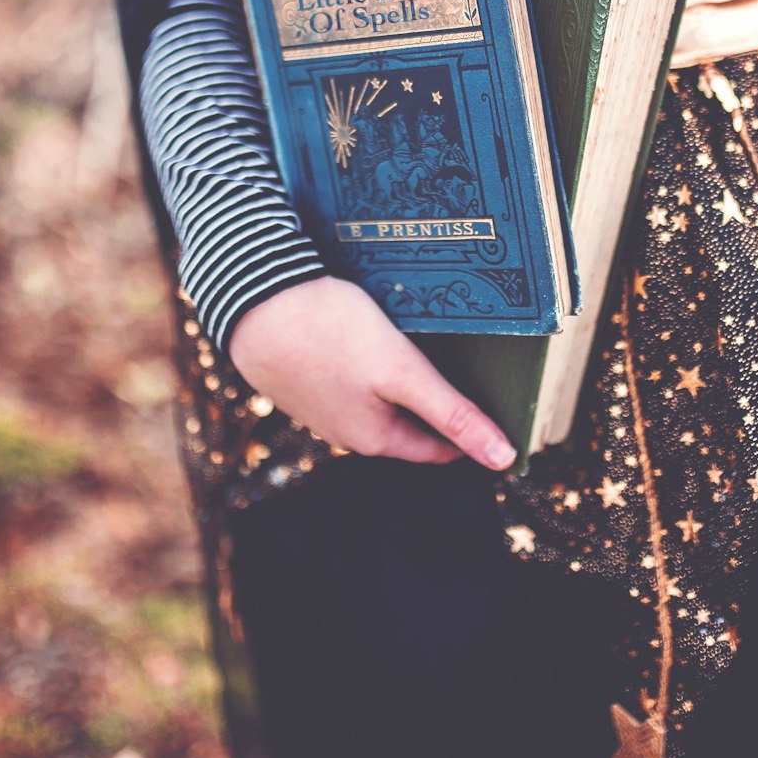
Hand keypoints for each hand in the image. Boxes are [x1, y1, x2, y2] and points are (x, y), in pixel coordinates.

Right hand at [228, 276, 517, 468]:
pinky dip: (371, 363)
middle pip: (410, 422)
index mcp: (374, 439)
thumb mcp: (402, 371)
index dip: (471, 427)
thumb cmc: (331, 332)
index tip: (499, 400)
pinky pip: (352, 377)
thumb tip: (504, 459)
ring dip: (403, 379)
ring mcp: (321, 406)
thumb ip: (452, 414)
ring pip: (379, 399)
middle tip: (471, 362)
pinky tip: (376, 332)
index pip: (439, 448)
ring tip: (427, 341)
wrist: (252, 298)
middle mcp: (346, 432)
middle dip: (438, 399)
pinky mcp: (304, 378)